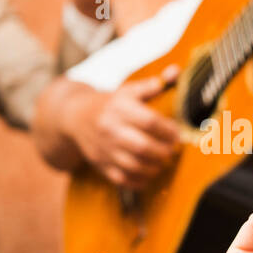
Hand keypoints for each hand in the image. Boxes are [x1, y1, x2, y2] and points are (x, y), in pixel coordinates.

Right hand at [71, 66, 181, 188]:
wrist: (75, 117)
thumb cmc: (109, 104)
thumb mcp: (127, 91)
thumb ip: (152, 85)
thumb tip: (176, 72)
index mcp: (119, 108)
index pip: (149, 121)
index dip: (168, 130)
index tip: (177, 133)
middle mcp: (110, 129)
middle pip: (143, 146)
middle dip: (163, 151)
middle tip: (171, 150)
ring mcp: (104, 149)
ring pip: (134, 165)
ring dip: (154, 167)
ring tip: (162, 161)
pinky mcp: (100, 164)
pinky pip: (122, 179)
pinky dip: (139, 180)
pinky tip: (149, 173)